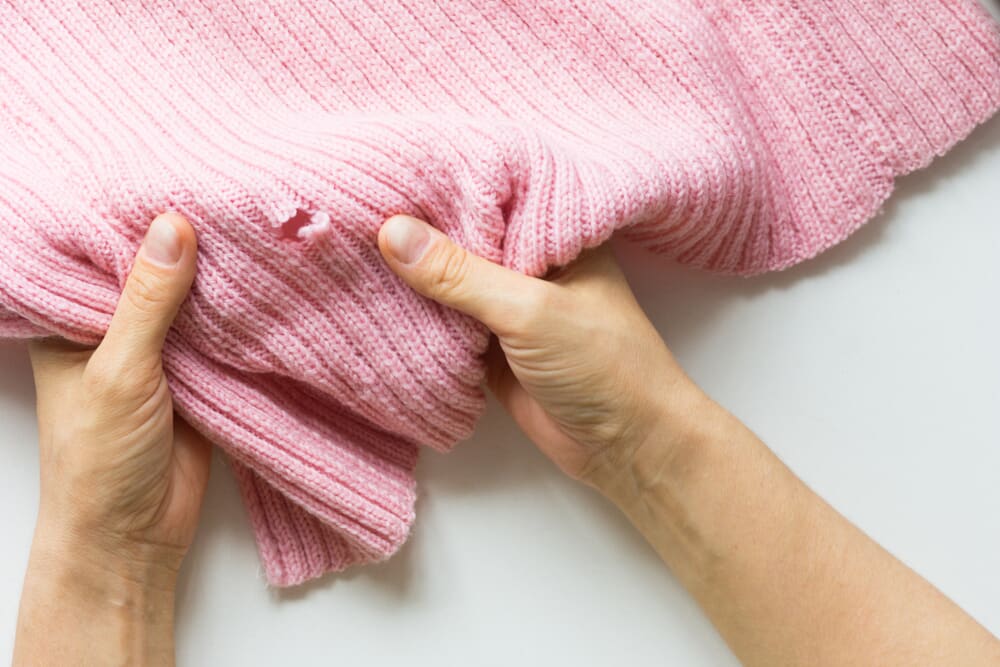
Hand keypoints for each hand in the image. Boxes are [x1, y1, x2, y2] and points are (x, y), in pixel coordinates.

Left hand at [15, 212, 210, 665]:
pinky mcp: (201, 375)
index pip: (100, 253)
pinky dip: (241, 314)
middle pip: (152, 271)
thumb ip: (148, 303)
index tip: (169, 170)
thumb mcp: (119, 372)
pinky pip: (221, 334)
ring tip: (251, 221)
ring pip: (191, 300)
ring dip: (217, 276)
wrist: (135, 535)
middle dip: (183, 241)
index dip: (130, 216)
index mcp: (71, 322)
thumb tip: (171, 226)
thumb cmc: (100, 458)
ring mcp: (160, 352)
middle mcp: (114, 330)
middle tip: (223, 187)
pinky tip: (265, 280)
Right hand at [377, 214, 706, 490]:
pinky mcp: (493, 347)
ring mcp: (510, 306)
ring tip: (349, 242)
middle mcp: (532, 262)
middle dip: (418, 229)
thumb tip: (392, 231)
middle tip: (354, 203)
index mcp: (555, 232)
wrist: (625, 445)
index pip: (492, 192)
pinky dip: (418, 317)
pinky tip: (373, 298)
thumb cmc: (601, 363)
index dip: (442, 182)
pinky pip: (446, 323)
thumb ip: (461, 274)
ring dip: (412, 275)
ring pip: (451, 281)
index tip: (386, 167)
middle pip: (464, 237)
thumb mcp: (529, 309)